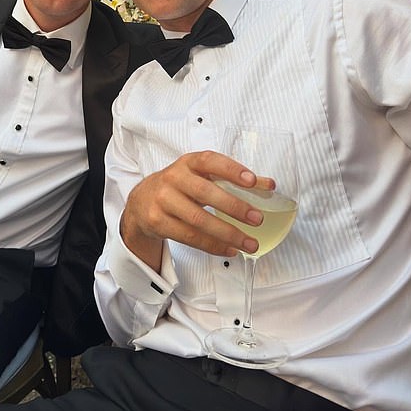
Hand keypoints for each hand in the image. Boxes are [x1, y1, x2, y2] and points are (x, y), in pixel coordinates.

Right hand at [120, 150, 273, 271]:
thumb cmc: (179, 186)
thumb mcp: (201, 176)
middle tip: (257, 219)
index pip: (210, 161)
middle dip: (234, 206)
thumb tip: (268, 185)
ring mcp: (163, 200)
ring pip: (198, 220)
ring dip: (227, 233)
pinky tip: (229, 249)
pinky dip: (213, 246)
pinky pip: (189, 237)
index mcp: (188, 163)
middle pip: (204, 193)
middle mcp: (173, 178)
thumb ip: (233, 179)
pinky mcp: (158, 222)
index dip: (231, 170)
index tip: (252, 181)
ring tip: (250, 243)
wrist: (142, 201)